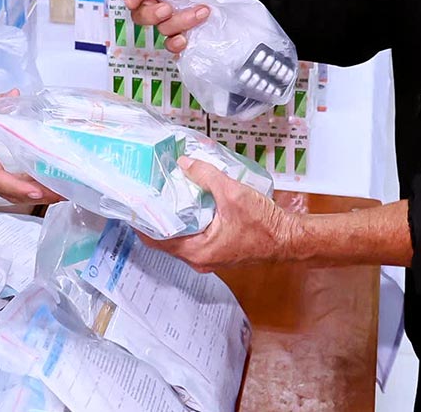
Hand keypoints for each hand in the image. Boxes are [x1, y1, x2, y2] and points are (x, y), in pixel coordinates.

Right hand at [0, 100, 56, 203]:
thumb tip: (16, 95)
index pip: (0, 179)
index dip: (22, 187)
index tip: (42, 191)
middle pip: (10, 193)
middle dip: (39, 195)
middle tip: (64, 192)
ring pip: (8, 195)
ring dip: (33, 195)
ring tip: (57, 191)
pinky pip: (4, 191)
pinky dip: (23, 191)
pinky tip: (38, 186)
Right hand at [122, 0, 256, 54]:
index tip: (133, 1)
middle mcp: (168, 1)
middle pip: (142, 14)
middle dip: (152, 14)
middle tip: (168, 8)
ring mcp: (179, 20)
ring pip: (161, 29)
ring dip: (178, 23)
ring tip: (202, 12)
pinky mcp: (191, 36)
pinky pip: (174, 46)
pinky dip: (177, 44)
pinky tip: (187, 39)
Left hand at [145, 158, 299, 271]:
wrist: (289, 239)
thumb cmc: (264, 224)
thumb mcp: (232, 193)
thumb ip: (206, 176)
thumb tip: (184, 161)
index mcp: (197, 251)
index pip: (156, 240)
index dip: (141, 222)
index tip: (131, 204)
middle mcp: (198, 259)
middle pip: (164, 240)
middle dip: (154, 219)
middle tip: (144, 195)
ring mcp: (208, 256)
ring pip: (178, 239)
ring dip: (170, 220)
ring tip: (160, 196)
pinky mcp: (216, 250)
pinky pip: (192, 237)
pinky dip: (185, 222)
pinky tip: (185, 202)